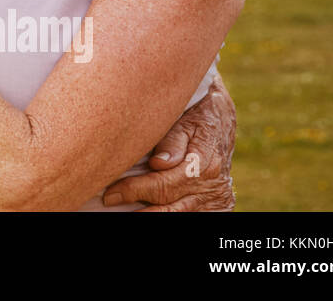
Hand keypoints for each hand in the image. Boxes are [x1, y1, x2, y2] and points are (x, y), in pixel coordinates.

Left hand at [101, 77, 236, 210]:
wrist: (221, 118)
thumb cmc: (195, 115)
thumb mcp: (184, 119)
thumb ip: (171, 141)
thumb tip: (159, 163)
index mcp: (203, 163)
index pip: (164, 185)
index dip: (135, 191)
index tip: (111, 194)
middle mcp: (214, 186)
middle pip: (170, 206)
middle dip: (140, 209)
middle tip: (112, 202)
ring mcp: (218, 199)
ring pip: (180, 215)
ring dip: (154, 214)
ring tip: (129, 211)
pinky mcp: (219, 206)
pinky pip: (193, 217)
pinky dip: (172, 214)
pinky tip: (150, 210)